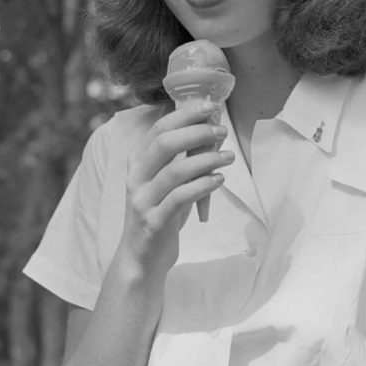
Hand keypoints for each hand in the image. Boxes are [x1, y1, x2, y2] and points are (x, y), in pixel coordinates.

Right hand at [119, 100, 233, 273]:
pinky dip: (202, 185)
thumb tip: (211, 133)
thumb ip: (181, 160)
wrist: (141, 259)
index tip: (210, 106)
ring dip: (206, 159)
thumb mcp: (166, 184)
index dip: (185, 114)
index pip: (159, 128)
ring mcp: (143, 201)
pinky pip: (180, 198)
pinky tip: (219, 180)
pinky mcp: (154, 222)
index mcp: (138, 164)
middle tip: (222, 131)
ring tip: (228, 157)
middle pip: (164, 143)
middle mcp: (136, 179)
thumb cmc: (159, 215)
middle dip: (196, 132)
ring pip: (175, 171)